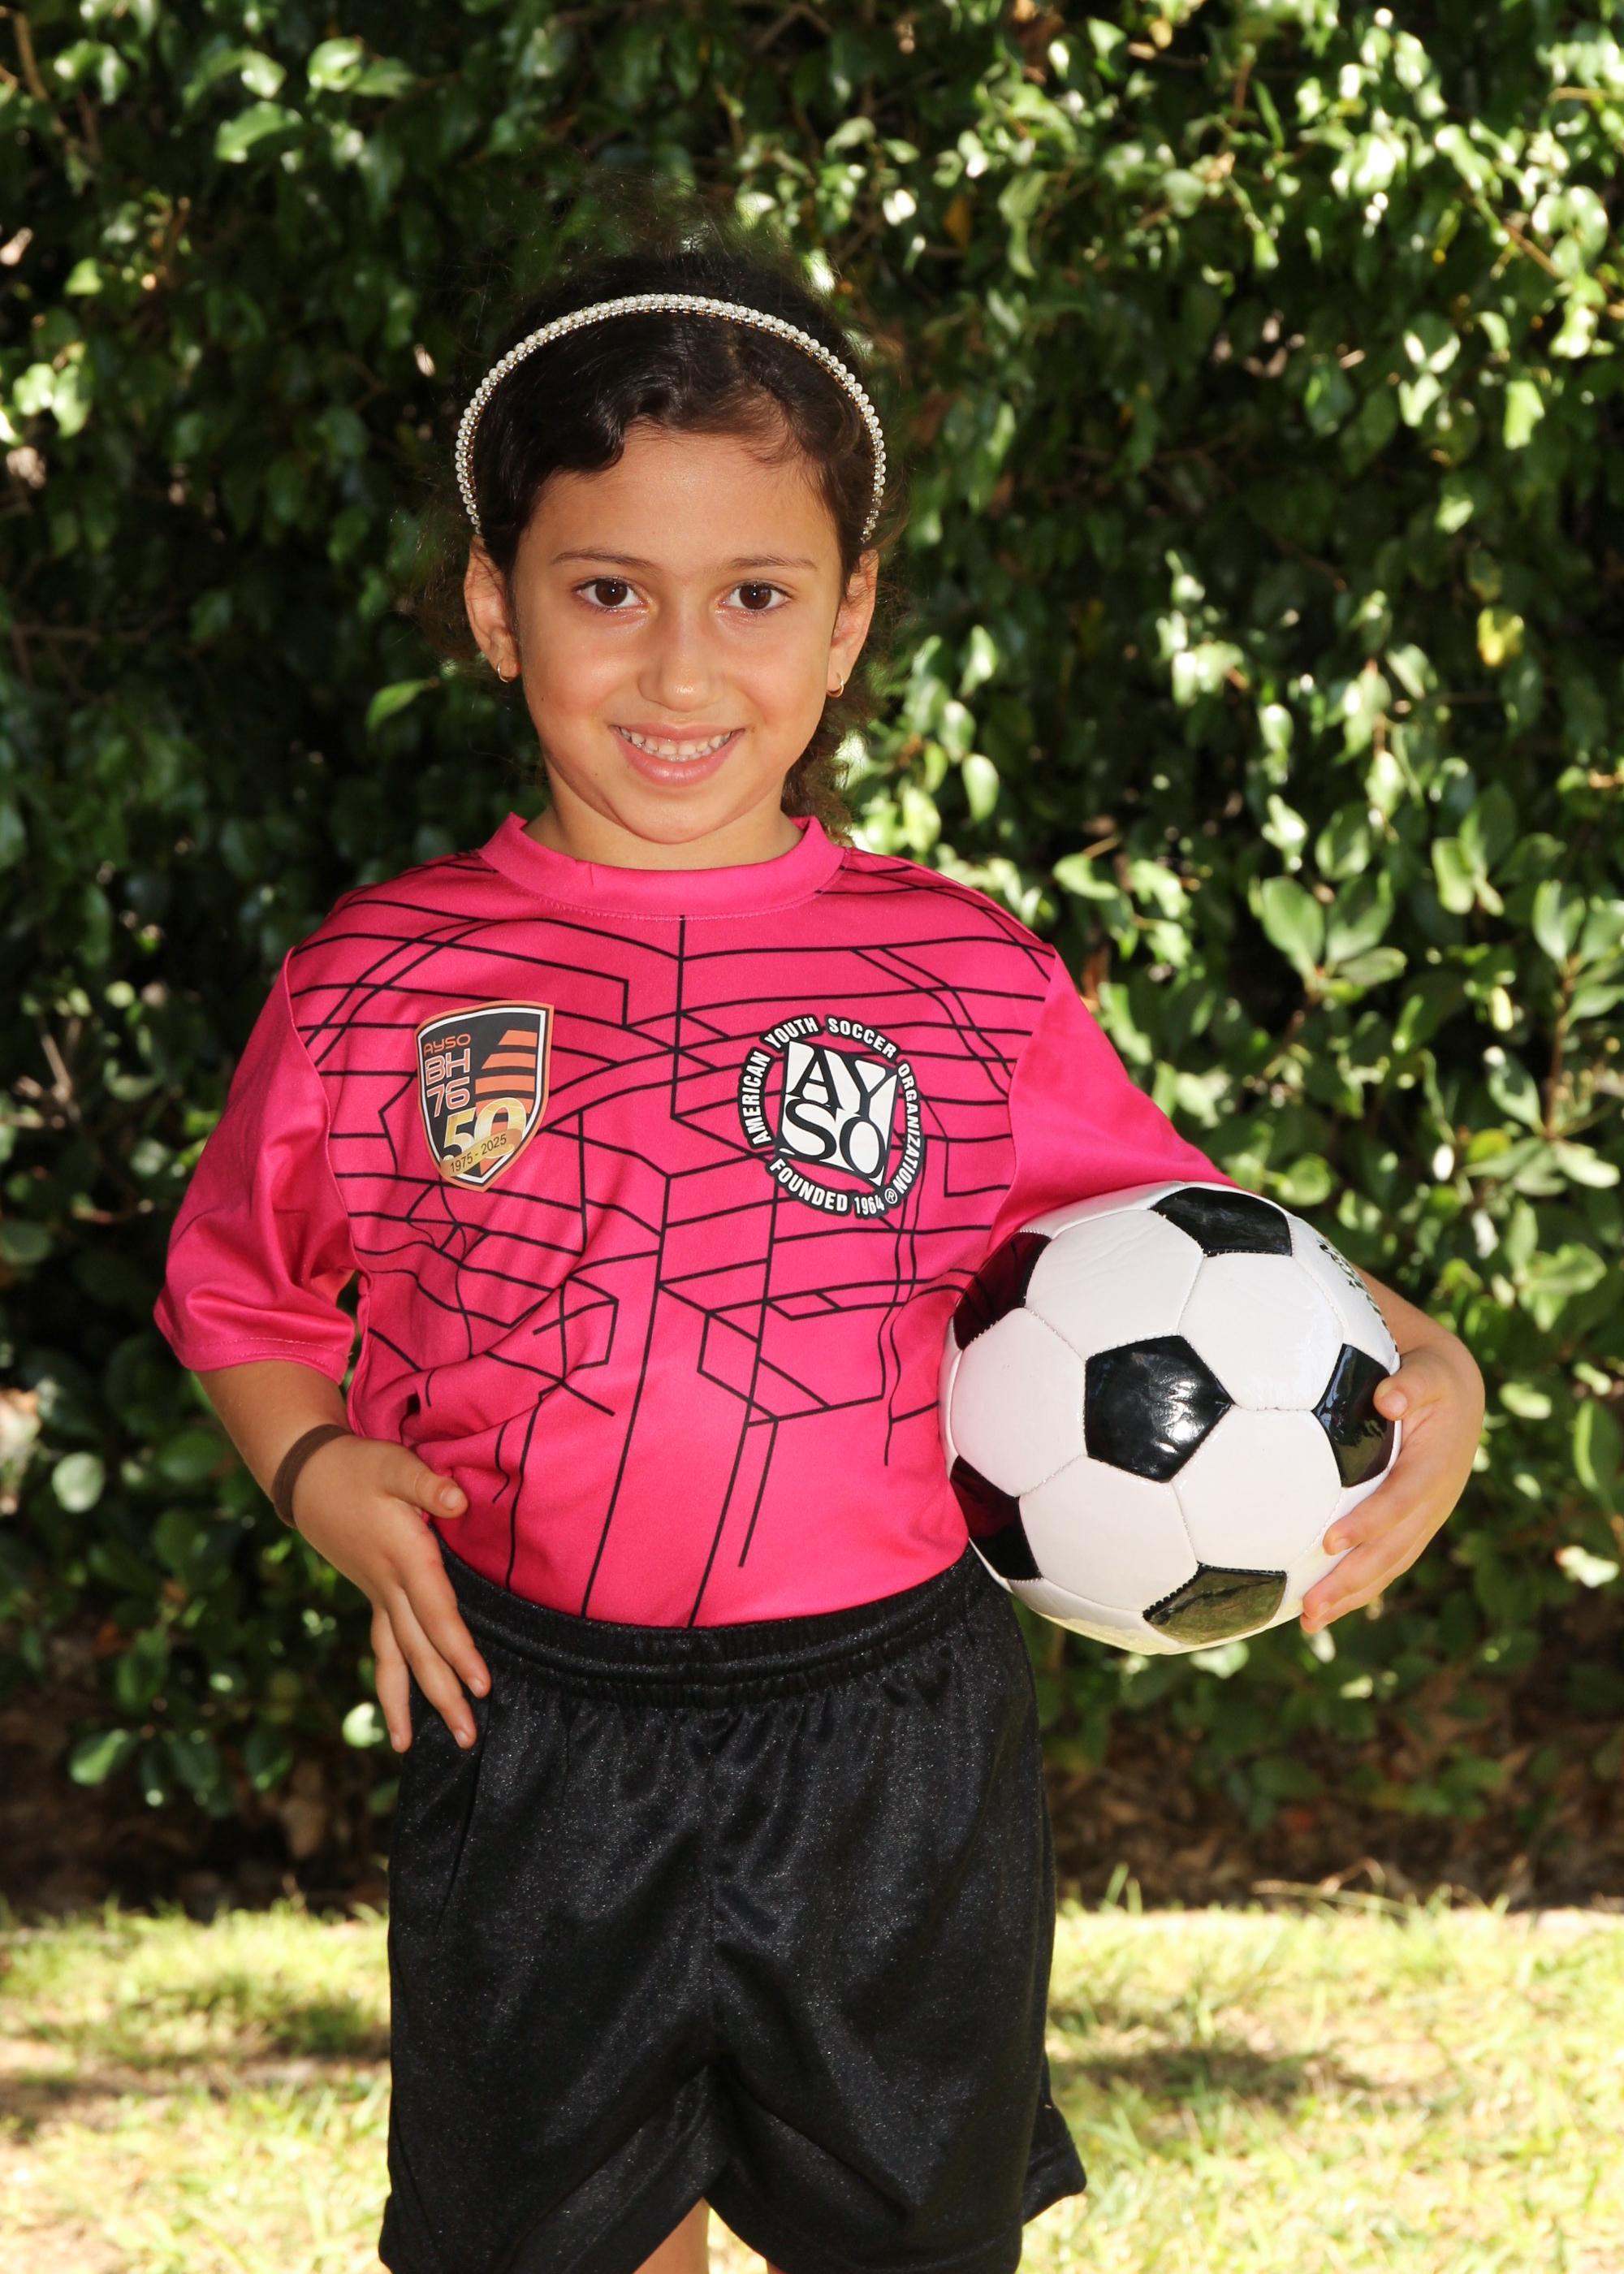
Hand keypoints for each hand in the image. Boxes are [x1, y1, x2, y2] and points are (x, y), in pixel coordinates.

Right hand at [291, 1437, 489, 1750]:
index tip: (481, 1685)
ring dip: (409, 1701)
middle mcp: (389, 1587)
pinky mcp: (372, 1594)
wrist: (309, 1477)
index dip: (459, 1651)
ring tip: (410, 1747)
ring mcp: (377, 1595)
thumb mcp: (393, 1465)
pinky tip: (398, 1708)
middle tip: (467, 1738)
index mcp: (404, 1559)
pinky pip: (383, 1646)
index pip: (437, 1615)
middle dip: (443, 1695)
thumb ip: (427, 1484)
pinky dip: (390, 1679)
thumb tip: (459, 1501)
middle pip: (419, 1651)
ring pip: (394, 1658)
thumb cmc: (358, 1467)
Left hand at [1299, 1288, 1484, 1635]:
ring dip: (1351, 1597)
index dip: (1370, 1523)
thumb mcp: (1427, 1373)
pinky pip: (1382, 1565)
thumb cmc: (1430, 1380)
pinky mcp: (1409, 1530)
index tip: (1331, 1540)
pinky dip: (1355, 1589)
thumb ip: (1410, 1383)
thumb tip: (1387, 1397)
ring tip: (1310, 1622)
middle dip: (1354, 1580)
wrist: (1458, 1398)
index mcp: (1434, 1468)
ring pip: (1387, 1567)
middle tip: (1311, 1604)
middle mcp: (1432, 1504)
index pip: (1400, 1502)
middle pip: (1392, 1551)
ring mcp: (1423, 1522)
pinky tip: (1316, 1609)